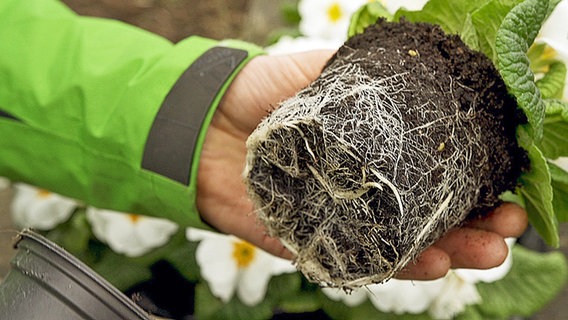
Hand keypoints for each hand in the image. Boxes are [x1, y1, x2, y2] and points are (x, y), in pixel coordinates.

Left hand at [196, 50, 528, 279]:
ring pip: (399, 246)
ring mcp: (336, 219)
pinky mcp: (307, 242)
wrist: (199, 119)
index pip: (431, 174)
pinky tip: (423, 264)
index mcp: (368, 153)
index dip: (472, 181)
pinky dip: (389, 266)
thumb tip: (416, 68)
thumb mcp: (316, 72)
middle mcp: (358, 191)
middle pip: (424, 217)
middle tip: (505, 229)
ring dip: (444, 253)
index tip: (507, 185)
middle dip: (472, 227)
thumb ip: (359, 76)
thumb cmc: (257, 91)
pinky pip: (354, 261)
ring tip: (479, 252)